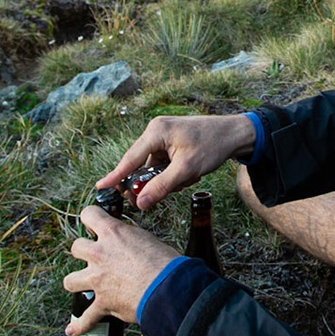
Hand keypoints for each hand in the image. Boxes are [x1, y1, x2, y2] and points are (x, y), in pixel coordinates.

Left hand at [63, 206, 180, 333]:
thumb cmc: (165, 263)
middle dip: (83, 251)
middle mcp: (100, 254)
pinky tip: (72, 329)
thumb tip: (129, 247)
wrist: (169, 288)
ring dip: (76, 282)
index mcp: (113, 233)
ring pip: (70, 280)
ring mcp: (97, 280)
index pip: (89, 214)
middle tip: (94, 256)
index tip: (93, 222)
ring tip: (83, 284)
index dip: (91, 218)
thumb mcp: (147, 239)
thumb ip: (130, 240)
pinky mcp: (102, 302)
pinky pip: (86, 317)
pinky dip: (80, 325)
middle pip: (76, 247)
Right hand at [96, 113, 256, 210]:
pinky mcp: (170, 144)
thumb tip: (140, 203)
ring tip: (189, 177)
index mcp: (155, 132)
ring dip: (168, 180)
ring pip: (154, 169)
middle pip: (140, 166)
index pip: (130, 159)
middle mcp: (155, 132)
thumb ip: (162, 187)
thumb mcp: (187, 170)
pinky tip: (191, 173)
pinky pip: (163, 166)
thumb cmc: (212, 145)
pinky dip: (174, 175)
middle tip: (162, 194)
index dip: (115, 176)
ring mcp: (163, 138)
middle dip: (153, 182)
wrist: (235, 134)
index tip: (100, 187)